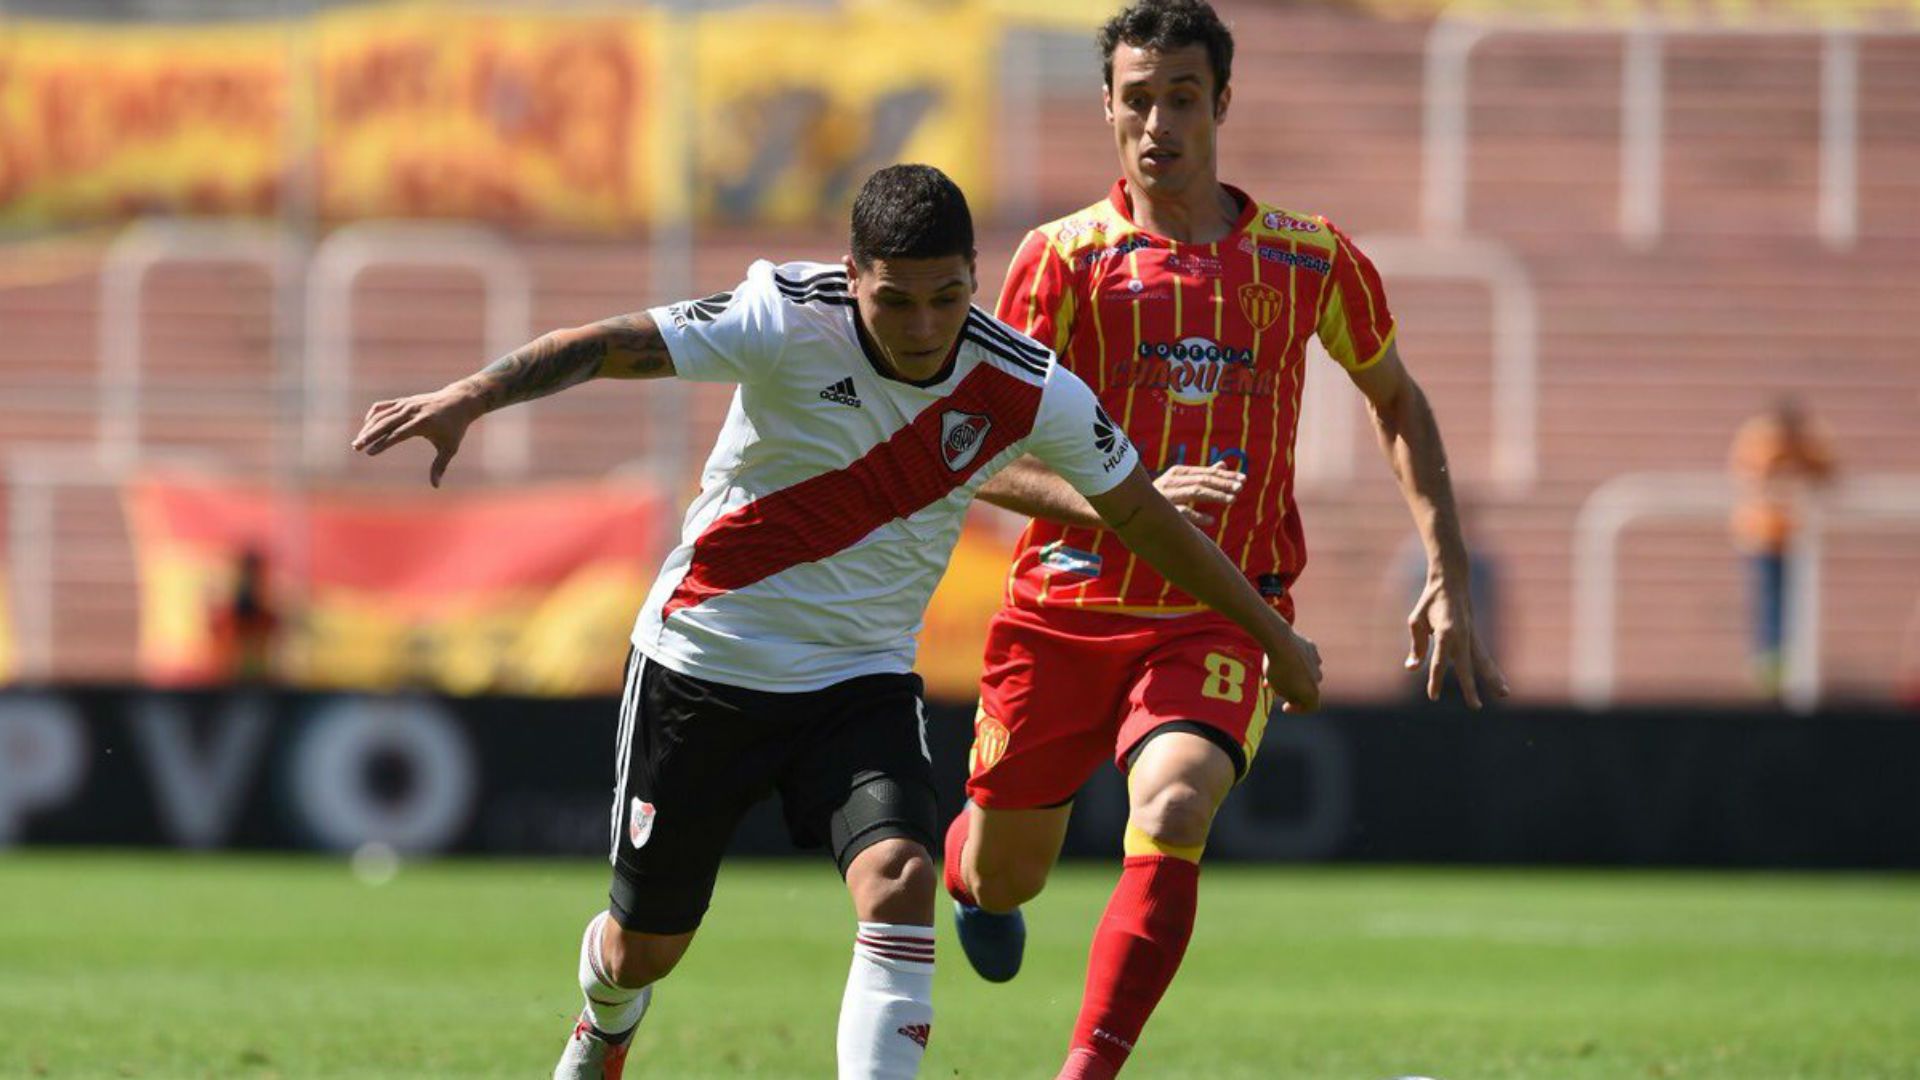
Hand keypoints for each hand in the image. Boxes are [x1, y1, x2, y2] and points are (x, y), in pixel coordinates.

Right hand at [350, 386, 480, 487]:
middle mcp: (412, 411)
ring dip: (368, 427)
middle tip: (356, 447)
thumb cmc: (455, 427)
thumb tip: (436, 486)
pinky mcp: (404, 401)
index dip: (383, 443)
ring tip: (358, 442)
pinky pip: (384, 406)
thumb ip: (440, 466)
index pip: (398, 434)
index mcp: (423, 423)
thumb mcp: (450, 447)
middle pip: (386, 423)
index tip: (370, 453)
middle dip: (369, 435)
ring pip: (382, 415)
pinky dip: (373, 415)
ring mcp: (407, 404)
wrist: (459, 401)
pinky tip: (367, 426)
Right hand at [1153, 462, 1243, 525]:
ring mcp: (1166, 496)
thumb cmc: (1162, 495)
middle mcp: (1172, 481)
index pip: (1206, 473)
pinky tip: (1212, 520)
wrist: (1133, 510)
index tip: (1243, 479)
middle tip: (1241, 487)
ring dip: (1215, 496)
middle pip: (1202, 481)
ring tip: (1232, 500)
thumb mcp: (1181, 481)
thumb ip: (1203, 474)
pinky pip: (1182, 513)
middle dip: (1223, 484)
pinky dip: (1197, 516)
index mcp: (1177, 473)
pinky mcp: (1162, 511)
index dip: (1225, 476)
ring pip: (1194, 493)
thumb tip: (1224, 465)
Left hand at [1264, 624, 1322, 714]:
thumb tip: (1292, 695)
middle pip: (1308, 688)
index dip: (1298, 709)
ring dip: (1296, 673)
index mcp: (1312, 692)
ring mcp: (1316, 661)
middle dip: (1294, 689)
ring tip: (1277, 670)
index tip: (1285, 706)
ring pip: (1307, 671)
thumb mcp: (1278, 689)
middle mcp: (1318, 677)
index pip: (1311, 706)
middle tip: (1278, 687)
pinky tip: (1283, 655)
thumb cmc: (1278, 669)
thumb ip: (1288, 695)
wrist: (1281, 642)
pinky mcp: (1312, 647)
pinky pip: (1305, 656)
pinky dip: (1296, 658)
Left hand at [1406, 577, 1509, 707]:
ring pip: (1483, 662)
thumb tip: (1412, 669)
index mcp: (1445, 633)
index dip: (1435, 680)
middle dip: (1470, 687)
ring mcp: (1471, 637)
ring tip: (1504, 695)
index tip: (1433, 696)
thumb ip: (1417, 647)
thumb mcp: (1416, 622)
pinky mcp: (1475, 637)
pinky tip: (1500, 683)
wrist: (1451, 582)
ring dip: (1493, 678)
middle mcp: (1462, 637)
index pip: (1439, 662)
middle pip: (1467, 667)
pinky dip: (1491, 670)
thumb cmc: (1430, 602)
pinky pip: (1484, 657)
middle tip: (1475, 707)